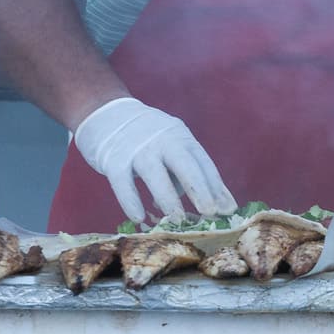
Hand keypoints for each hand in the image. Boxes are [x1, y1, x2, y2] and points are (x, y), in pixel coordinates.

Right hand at [72, 96, 235, 224]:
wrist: (105, 114)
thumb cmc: (145, 138)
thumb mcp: (170, 146)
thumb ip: (184, 172)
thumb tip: (202, 203)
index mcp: (181, 137)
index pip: (203, 163)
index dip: (217, 187)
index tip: (229, 209)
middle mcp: (163, 140)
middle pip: (185, 165)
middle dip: (200, 189)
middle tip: (211, 213)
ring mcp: (138, 149)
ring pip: (156, 174)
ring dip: (168, 199)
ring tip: (178, 220)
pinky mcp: (114, 159)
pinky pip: (123, 182)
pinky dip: (131, 201)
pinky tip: (138, 217)